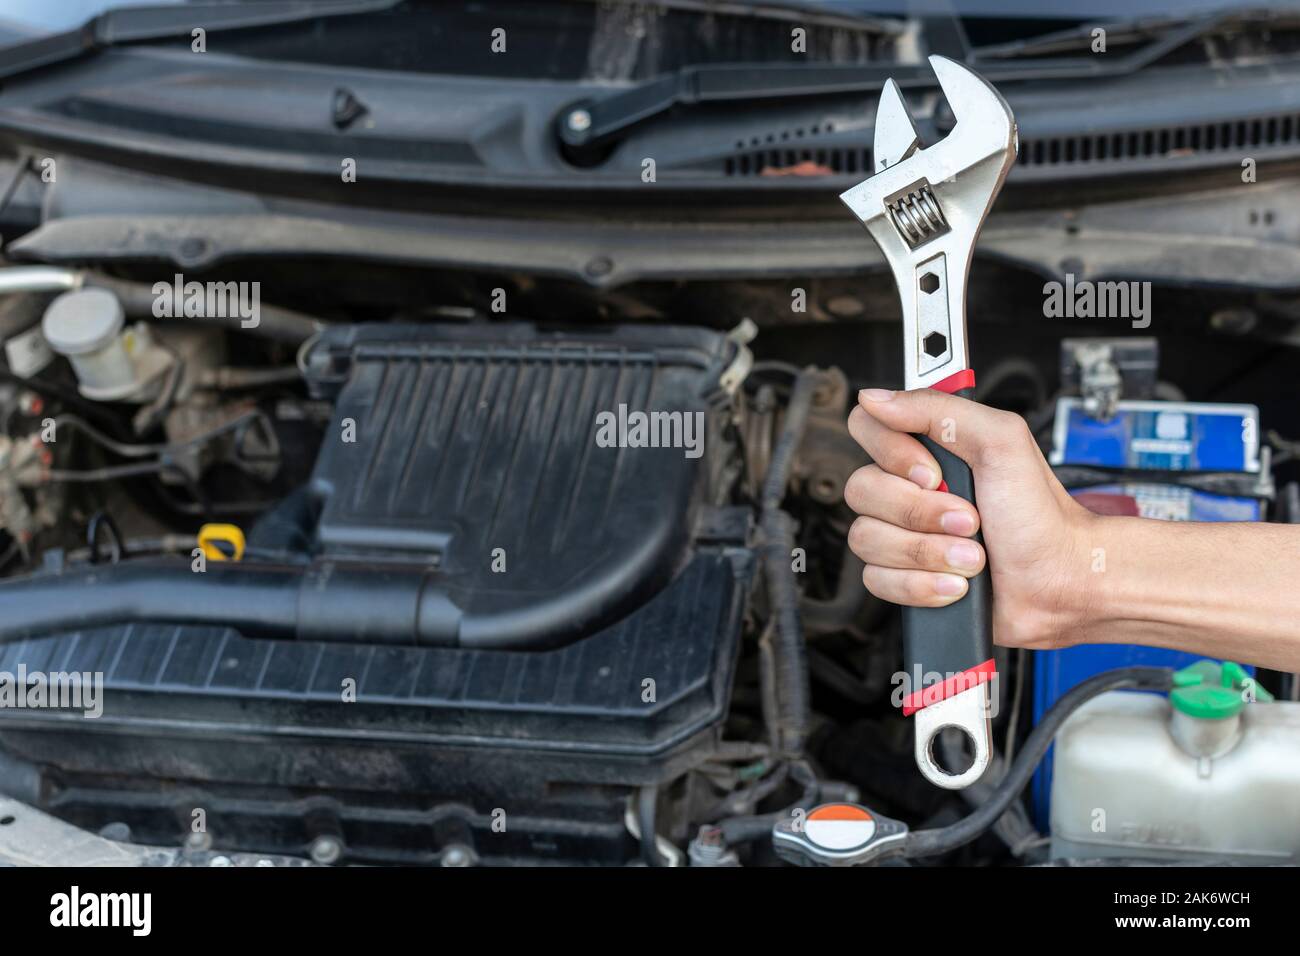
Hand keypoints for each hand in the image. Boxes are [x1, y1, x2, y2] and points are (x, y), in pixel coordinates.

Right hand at [843, 387, 1097, 649]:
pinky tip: (956, 583)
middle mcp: (907, 488)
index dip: (891, 452)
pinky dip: (922, 585)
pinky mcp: (902, 577)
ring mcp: (902, 534)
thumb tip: (876, 397)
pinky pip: (876, 579)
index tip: (933, 472)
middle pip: (860, 489)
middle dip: (920, 513)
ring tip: (972, 558)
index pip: (866, 428)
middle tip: (969, 519)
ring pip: (866, 539)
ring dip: (927, 553)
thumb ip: (938, 408)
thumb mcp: (1002, 441)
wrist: (1057, 583)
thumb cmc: (1040, 516)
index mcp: (927, 448)